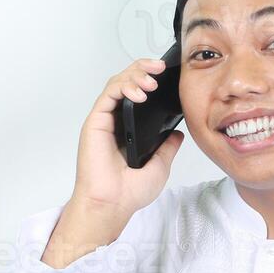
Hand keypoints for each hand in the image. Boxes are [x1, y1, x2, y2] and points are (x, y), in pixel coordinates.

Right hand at [72, 57, 186, 217]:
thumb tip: (177, 134)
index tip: (167, 76)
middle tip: (160, 67)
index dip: (150, 80)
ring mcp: (105, 121)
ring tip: (152, 81)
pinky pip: (109, 94)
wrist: (112, 204)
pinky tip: (140, 92)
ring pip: (117, 83)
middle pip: (126, 82)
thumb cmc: (128, 193)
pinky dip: (124, 86)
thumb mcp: (160, 166)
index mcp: (129, 130)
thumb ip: (167, 148)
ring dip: (135, 75)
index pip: (138, 95)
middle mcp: (115, 122)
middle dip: (143, 69)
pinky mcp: (96, 122)